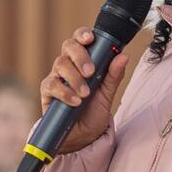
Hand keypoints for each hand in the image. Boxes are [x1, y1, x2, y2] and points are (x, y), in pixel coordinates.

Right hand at [38, 27, 130, 153]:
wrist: (82, 137)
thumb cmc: (94, 111)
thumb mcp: (108, 94)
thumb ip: (114, 75)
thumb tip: (124, 56)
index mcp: (84, 60)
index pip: (80, 40)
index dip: (83, 34)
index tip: (90, 38)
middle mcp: (69, 65)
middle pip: (68, 47)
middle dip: (80, 57)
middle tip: (91, 72)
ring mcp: (56, 77)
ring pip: (59, 64)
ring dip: (75, 78)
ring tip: (85, 94)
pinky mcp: (47, 92)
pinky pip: (51, 85)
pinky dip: (64, 92)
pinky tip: (75, 101)